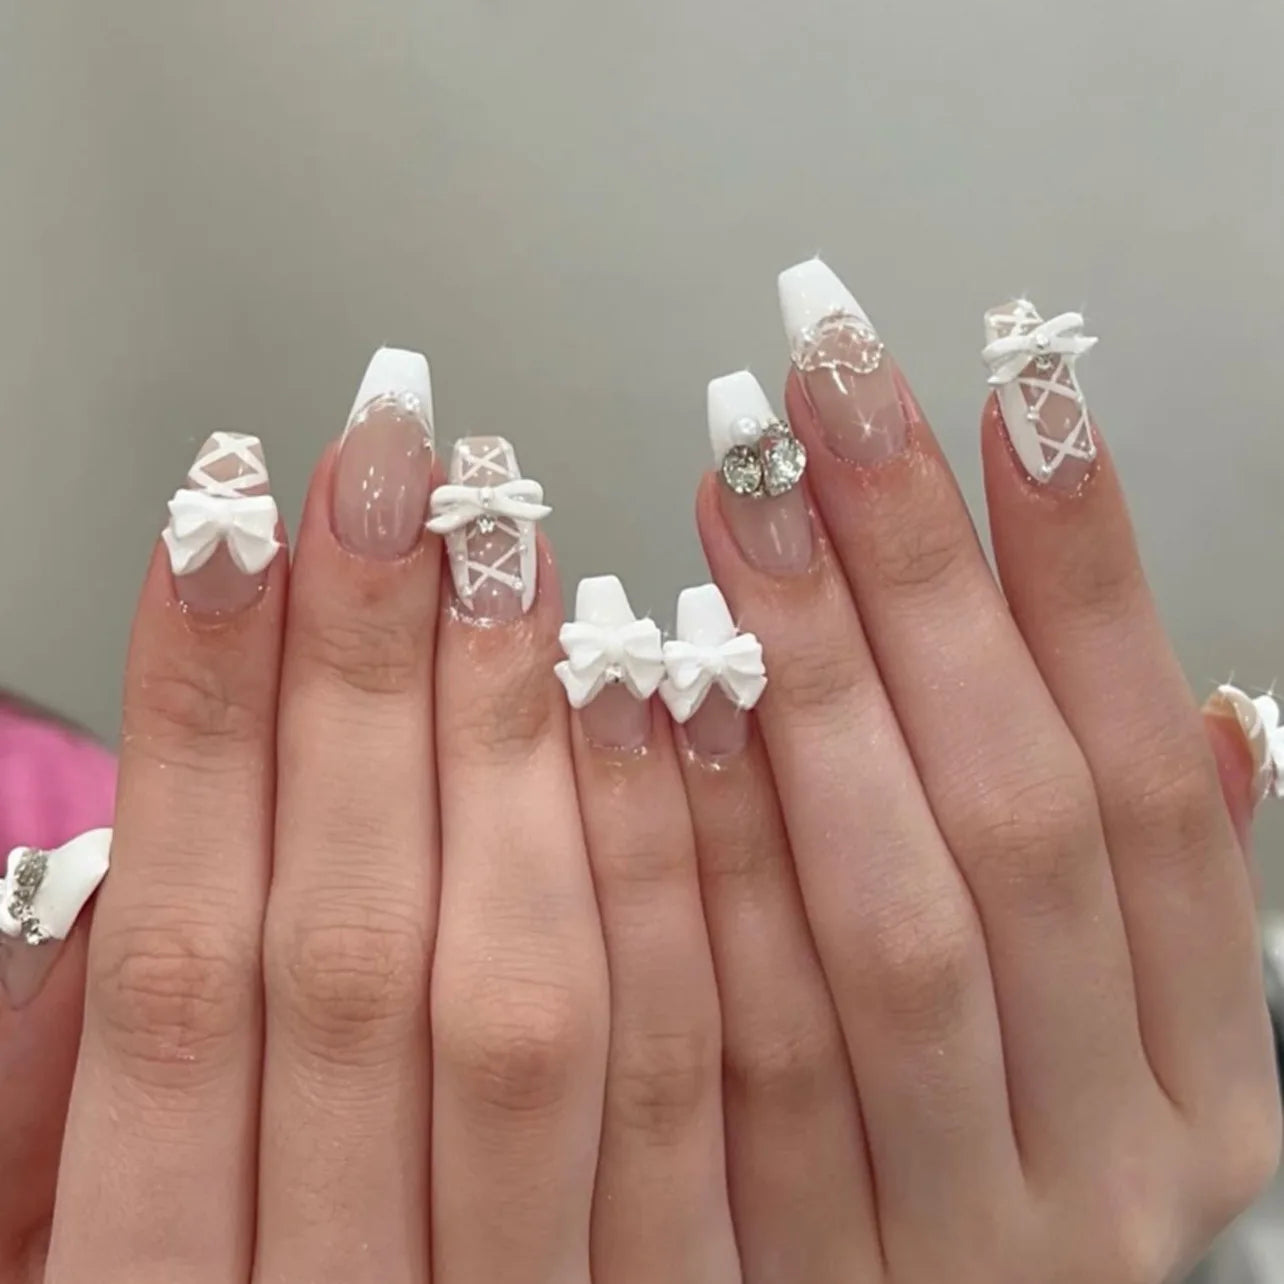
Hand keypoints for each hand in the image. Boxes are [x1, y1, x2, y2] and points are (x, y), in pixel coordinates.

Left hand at [550, 260, 1278, 1281]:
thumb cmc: (994, 1174)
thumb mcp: (1128, 1060)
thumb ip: (1159, 900)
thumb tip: (1223, 711)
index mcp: (1200, 1079)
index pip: (1151, 785)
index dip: (1092, 574)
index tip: (1020, 386)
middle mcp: (1102, 1150)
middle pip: (1012, 819)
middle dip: (922, 579)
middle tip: (821, 393)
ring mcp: (952, 1224)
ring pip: (883, 917)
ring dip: (806, 680)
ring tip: (735, 490)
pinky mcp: (790, 1261)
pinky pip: (729, 1040)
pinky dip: (685, 851)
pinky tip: (631, 692)